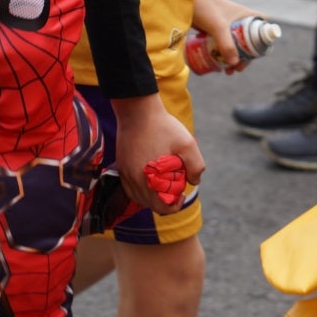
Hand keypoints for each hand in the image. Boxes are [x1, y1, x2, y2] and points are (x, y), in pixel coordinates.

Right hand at [110, 94, 203, 212]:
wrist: (137, 109)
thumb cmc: (163, 126)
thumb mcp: (188, 144)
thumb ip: (196, 166)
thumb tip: (193, 181)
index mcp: (148, 178)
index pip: (161, 207)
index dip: (175, 205)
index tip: (182, 193)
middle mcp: (133, 179)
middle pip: (149, 205)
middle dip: (165, 201)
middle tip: (175, 187)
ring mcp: (124, 173)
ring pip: (138, 198)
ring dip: (153, 197)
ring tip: (164, 184)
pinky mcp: (121, 166)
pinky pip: (130, 188)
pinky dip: (142, 190)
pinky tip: (151, 180)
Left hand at [192, 0, 265, 73]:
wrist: (186, 0)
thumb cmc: (205, 8)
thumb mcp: (218, 27)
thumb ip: (226, 44)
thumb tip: (234, 63)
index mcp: (245, 16)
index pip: (262, 27)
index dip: (264, 40)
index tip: (257, 53)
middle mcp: (239, 22)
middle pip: (249, 43)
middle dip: (246, 58)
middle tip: (238, 68)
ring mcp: (228, 27)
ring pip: (236, 46)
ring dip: (234, 59)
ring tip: (228, 71)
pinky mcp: (217, 32)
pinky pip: (224, 46)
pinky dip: (224, 56)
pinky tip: (219, 66)